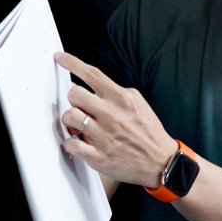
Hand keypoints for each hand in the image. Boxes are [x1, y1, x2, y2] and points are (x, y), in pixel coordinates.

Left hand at [55, 51, 174, 188]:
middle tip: (79, 106)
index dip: (72, 63)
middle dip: (73, 99)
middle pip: (74, 94)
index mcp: (121, 99)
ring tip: (79, 126)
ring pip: (70, 117)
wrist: (161, 162)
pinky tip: (79, 142)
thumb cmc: (148, 133)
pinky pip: (71, 144)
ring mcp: (103, 136)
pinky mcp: (98, 156)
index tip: (60, 58)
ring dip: (70, 120)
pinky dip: (70, 143)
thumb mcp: (137, 103)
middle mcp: (111, 115)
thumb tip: (92, 86)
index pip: (92, 74)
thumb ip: (115, 92)